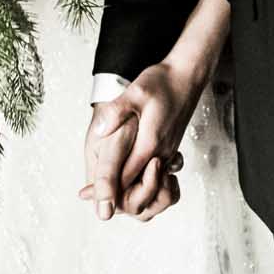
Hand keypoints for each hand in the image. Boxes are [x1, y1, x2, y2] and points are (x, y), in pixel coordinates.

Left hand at [78, 61, 203, 223]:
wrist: (188, 75)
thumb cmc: (163, 81)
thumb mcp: (137, 90)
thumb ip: (117, 111)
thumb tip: (99, 130)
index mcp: (150, 143)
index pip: (127, 180)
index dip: (106, 190)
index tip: (86, 195)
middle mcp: (161, 153)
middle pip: (140, 191)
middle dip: (117, 198)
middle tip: (91, 195)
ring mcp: (167, 152)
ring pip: (150, 186)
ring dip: (130, 192)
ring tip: (106, 190)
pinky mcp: (169, 148)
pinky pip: (156, 175)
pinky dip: (141, 182)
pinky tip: (125, 175)